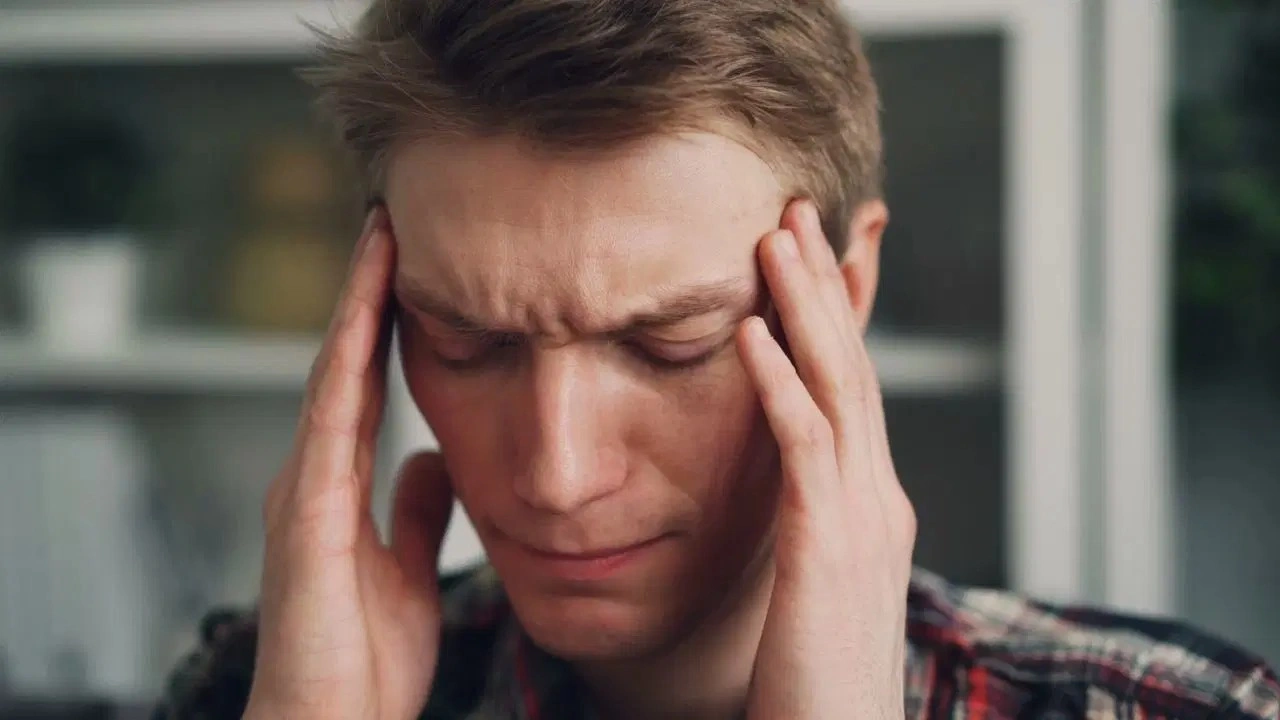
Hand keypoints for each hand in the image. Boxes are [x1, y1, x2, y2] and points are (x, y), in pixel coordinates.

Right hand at [245, 209, 454, 719]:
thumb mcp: (408, 570)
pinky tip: (362, 321)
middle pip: (343, 365)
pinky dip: (345, 368)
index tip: (411, 265)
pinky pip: (330, 427)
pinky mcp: (306, 518)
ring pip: (331, 378)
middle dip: (366, 295)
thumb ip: (415, 512)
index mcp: (339, 486)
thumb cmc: (362, 661)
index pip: (366, 384)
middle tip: (390, 223)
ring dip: (354, 308)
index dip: (384, 325)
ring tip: (380, 241)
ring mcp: (304, 491)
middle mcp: (315, 476)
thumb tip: (432, 459)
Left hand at [737, 200, 916, 718]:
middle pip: (853, 368)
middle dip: (824, 286)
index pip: (855, 389)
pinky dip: (777, 384)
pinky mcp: (828, 551)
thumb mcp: (819, 588)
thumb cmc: (817, 682)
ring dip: (804, 309)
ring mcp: (863, 522)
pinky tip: (747, 334)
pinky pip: (802, 449)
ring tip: (773, 239)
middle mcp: (879, 500)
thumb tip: (785, 489)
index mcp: (873, 507)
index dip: (834, 316)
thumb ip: (810, 528)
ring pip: (837, 389)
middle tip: (792, 211)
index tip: (806, 254)